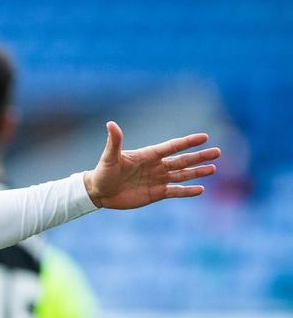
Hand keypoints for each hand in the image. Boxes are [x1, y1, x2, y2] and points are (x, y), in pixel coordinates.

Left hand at [82, 121, 219, 208]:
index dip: (187, 142)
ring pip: (182, 175)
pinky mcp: (156, 194)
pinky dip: (187, 191)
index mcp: (149, 155)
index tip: (204, 137)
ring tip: (213, 169)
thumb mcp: (109, 157)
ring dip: (197, 172)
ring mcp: (158, 180)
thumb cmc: (103, 172)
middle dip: (199, 156)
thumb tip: (110, 124)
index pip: (172, 147)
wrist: (99, 192)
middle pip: (182, 160)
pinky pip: (175, 191)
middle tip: (218, 152)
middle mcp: (156, 166)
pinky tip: (201, 189)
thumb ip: (114, 142)